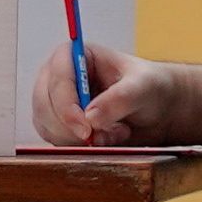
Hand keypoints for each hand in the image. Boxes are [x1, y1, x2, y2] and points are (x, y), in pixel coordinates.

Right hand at [35, 51, 200, 147]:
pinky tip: (106, 138)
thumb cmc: (149, 87)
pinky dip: (80, 146)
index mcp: (73, 55)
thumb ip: (120, 98)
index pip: (57, 79)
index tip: (86, 128)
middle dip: (72, 127)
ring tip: (114, 132)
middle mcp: (56, 76)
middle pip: (45, 105)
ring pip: (48, 127)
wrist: (156, 108)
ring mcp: (53, 101)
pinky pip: (56, 141)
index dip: (67, 106)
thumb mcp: (143, 87)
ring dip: (80, 139)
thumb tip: (90, 117)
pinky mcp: (56, 124)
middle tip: (105, 135)